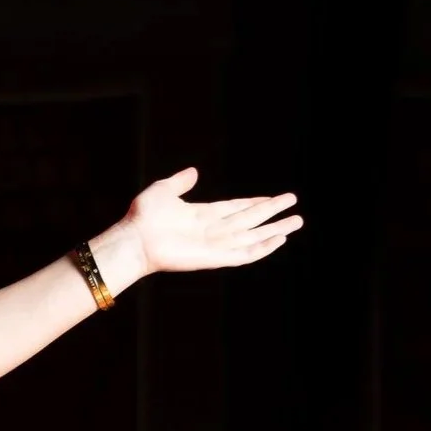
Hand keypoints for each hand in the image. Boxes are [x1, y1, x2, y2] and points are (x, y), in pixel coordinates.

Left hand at [94, 170, 301, 289]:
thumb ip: (180, 182)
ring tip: (297, 222)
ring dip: (275, 229)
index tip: (274, 198)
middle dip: (273, 213)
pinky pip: (244, 254)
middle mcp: (212, 231)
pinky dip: (262, 248)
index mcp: (203, 215)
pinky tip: (278, 240)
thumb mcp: (163, 190)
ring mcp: (215, 245)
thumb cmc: (142, 217)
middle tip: (294, 205)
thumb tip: (193, 171)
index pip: (236, 208)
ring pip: (253, 237)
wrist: (134, 239)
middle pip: (250, 221)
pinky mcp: (214, 258)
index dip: (256, 204)